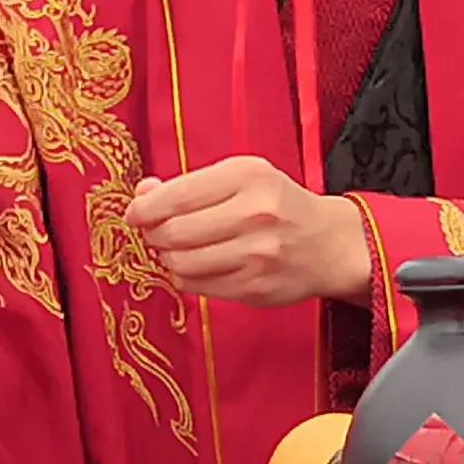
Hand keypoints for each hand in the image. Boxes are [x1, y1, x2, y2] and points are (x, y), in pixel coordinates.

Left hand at [127, 156, 369, 304]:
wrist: (329, 243)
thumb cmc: (278, 205)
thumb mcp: (241, 178)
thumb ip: (190, 184)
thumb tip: (142, 193)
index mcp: (248, 177)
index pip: (177, 195)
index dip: (144, 208)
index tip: (134, 213)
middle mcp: (255, 214)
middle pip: (174, 232)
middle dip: (155, 234)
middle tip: (156, 233)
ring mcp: (257, 254)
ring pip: (182, 263)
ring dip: (168, 258)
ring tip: (177, 250)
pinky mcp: (255, 287)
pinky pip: (198, 286)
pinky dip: (186, 277)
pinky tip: (197, 266)